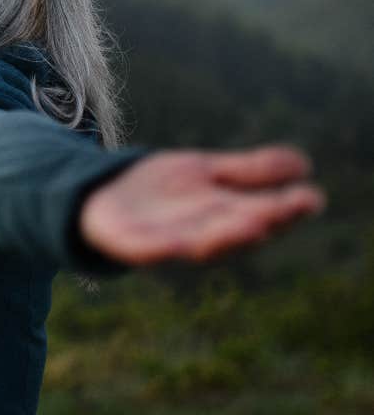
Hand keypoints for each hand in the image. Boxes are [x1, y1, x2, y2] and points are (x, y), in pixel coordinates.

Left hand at [79, 144, 326, 264]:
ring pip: (199, 244)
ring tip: (254, 223)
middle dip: (261, 222)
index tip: (313, 198)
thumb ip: (250, 171)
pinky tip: (179, 245)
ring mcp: (165, 241)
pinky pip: (148, 250)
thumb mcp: (207, 172)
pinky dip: (164, 250)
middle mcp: (200, 233)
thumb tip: (304, 164)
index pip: (261, 213)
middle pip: (234, 230)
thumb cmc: (160, 190)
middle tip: (287, 211)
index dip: (286, 209)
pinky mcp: (130, 244)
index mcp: (222, 216)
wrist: (100, 195)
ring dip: (224, 237)